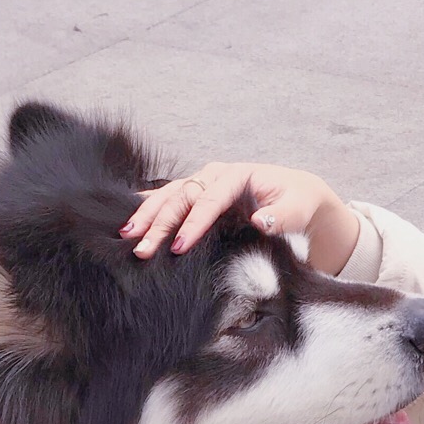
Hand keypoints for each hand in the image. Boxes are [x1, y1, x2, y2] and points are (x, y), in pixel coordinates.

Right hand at [123, 162, 361, 274]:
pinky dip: (148, 207)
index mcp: (238, 175)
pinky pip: (169, 198)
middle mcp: (215, 176)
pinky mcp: (197, 194)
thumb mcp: (297, 209)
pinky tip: (129, 219)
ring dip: (146, 215)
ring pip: (169, 196)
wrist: (296, 195)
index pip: (209, 200)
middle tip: (141, 248)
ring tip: (126, 235)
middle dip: (159, 223)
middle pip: (181, 198)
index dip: (193, 224)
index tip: (178, 247)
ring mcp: (203, 183)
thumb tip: (260, 221)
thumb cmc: (298, 202)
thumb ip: (281, 216)